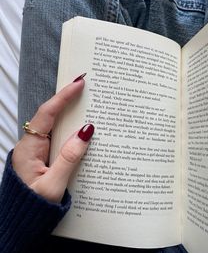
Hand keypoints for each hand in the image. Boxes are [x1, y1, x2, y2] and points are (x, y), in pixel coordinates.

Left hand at [12, 76, 93, 202]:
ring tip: (87, 102)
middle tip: (85, 87)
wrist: (21, 223)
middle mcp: (31, 145)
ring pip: (55, 126)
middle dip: (67, 100)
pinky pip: (58, 138)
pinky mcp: (43, 156)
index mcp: (29, 148)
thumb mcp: (53, 184)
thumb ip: (69, 157)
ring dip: (70, 115)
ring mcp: (37, 150)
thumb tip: (86, 131)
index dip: (63, 97)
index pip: (47, 114)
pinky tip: (82, 130)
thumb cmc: (34, 207)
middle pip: (50, 116)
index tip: (78, 83)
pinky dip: (70, 131)